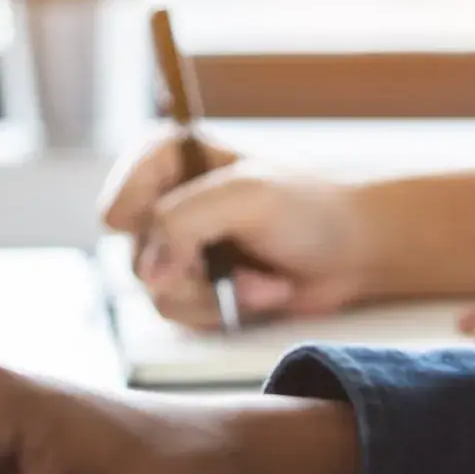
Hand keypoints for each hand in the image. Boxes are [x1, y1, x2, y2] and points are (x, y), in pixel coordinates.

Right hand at [99, 131, 370, 328]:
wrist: (356, 249)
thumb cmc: (311, 208)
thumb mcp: (247, 198)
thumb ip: (184, 222)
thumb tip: (147, 275)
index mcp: (164, 160)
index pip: (118, 207)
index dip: (151, 232)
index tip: (192, 239)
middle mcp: (161, 201)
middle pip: (136, 257)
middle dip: (194, 270)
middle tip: (238, 261)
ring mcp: (175, 247)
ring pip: (156, 292)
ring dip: (215, 294)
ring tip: (262, 279)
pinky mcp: (192, 285)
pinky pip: (179, 313)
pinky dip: (223, 310)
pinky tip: (260, 291)